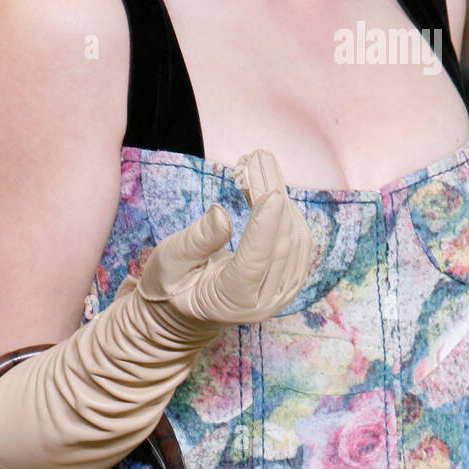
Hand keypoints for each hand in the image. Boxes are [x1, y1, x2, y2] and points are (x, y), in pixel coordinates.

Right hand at [132, 149, 311, 328]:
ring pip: (295, 237)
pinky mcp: (290, 279)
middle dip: (271, 195)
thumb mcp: (171, 263)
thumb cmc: (171, 287)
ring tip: (257, 164)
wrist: (185, 312)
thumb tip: (221, 213)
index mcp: (231, 301)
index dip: (265, 226)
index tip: (272, 191)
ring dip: (280, 195)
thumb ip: (196, 241)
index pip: (255, 262)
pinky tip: (266, 187)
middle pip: (280, 243)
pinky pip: (297, 238)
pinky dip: (284, 209)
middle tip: (256, 156)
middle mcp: (263, 303)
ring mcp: (282, 293)